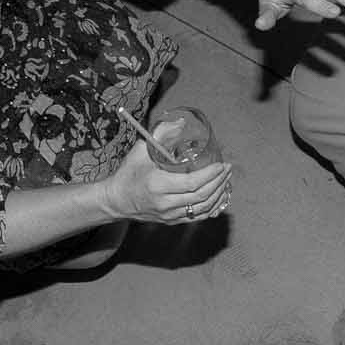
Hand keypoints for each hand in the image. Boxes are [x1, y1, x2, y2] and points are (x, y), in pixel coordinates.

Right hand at [100, 139, 233, 222]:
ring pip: (202, 209)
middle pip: (201, 196)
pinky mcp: (171, 221)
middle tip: (227, 169)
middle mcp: (165, 203)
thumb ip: (161, 135)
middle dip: (219, 182)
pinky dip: (211, 207)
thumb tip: (180, 122)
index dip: (211, 175)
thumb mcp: (141, 151)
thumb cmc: (128, 173)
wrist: (116, 200)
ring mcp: (169, 215)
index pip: (192, 183)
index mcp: (158, 185)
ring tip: (225, 181)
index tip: (221, 165)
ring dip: (218, 195)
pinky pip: (197, 217)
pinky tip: (218, 196)